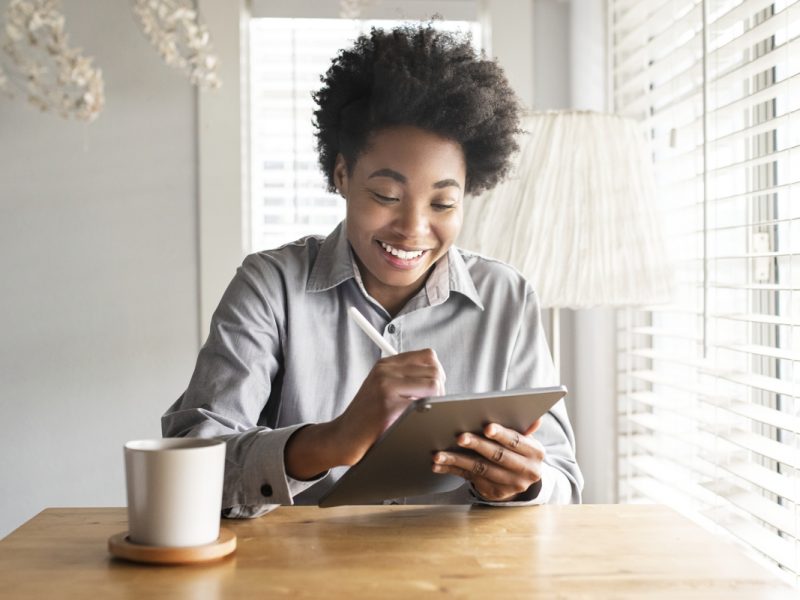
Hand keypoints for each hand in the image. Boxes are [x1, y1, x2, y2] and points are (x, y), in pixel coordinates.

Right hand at [285, 349, 445, 478]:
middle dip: (440, 390)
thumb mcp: (381, 387)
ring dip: (436, 401)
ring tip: (423, 413)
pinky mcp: (389, 406)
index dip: (437, 372)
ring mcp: (386, 387)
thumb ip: (403, 377)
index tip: (433, 388)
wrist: (343, 437)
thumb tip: (437, 376)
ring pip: (434, 385)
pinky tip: (413, 421)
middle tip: (430, 405)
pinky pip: (424, 405)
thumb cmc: (367, 417)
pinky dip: (425, 414)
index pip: (428, 356)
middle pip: (434, 370)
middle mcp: (385, 371)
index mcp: (386, 364)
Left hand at [431, 418, 544, 501]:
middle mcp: (525, 472)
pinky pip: (469, 478)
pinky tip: (438, 465)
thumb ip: (526, 429)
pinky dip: (452, 470)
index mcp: (535, 454)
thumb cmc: (520, 450)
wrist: (522, 478)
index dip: (501, 434)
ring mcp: (509, 485)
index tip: (487, 427)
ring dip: (458, 460)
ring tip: (440, 454)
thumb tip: (536, 418)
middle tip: (460, 437)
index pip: (516, 442)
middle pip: (497, 456)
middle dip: (477, 445)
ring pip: (480, 469)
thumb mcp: (527, 440)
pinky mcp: (493, 492)